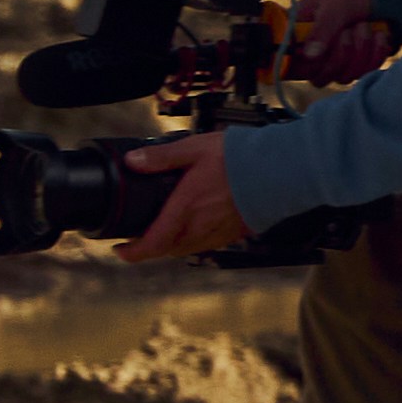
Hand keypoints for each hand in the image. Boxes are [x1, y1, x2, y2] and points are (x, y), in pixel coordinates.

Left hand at [115, 131, 246, 264]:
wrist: (281, 171)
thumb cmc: (239, 159)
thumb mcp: (193, 149)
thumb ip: (160, 157)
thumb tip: (132, 161)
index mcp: (185, 210)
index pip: (153, 244)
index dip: (133, 253)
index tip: (120, 250)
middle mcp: (200, 228)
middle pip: (167, 250)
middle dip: (150, 247)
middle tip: (139, 238)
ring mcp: (219, 233)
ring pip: (187, 249)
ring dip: (171, 245)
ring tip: (164, 231)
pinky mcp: (235, 233)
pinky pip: (207, 244)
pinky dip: (193, 241)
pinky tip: (194, 226)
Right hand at [285, 0, 396, 85]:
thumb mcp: (333, 5)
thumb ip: (322, 29)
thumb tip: (309, 56)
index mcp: (296, 38)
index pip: (292, 67)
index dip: (309, 64)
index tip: (328, 45)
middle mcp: (311, 56)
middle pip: (319, 78)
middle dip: (342, 54)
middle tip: (351, 28)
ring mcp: (333, 64)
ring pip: (345, 77)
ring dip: (361, 51)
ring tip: (365, 26)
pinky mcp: (355, 66)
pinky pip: (366, 74)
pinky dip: (376, 54)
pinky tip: (379, 35)